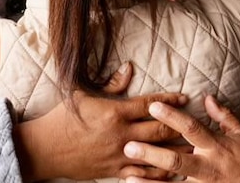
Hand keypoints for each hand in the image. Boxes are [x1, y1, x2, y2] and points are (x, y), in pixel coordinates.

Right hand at [15, 63, 187, 180]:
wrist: (44, 149)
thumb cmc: (62, 118)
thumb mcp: (83, 94)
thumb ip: (110, 83)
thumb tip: (129, 68)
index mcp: (114, 112)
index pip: (149, 104)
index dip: (169, 100)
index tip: (184, 97)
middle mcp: (121, 134)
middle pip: (160, 129)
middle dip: (180, 125)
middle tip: (195, 122)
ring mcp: (119, 155)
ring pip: (156, 154)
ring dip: (176, 150)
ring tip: (194, 147)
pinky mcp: (114, 171)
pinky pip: (142, 174)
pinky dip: (158, 174)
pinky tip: (171, 172)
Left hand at [123, 96, 239, 182]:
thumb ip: (223, 116)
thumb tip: (207, 98)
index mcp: (216, 146)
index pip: (192, 128)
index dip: (172, 117)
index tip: (153, 106)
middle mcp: (208, 166)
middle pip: (177, 160)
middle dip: (152, 154)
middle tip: (129, 146)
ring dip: (150, 182)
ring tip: (128, 176)